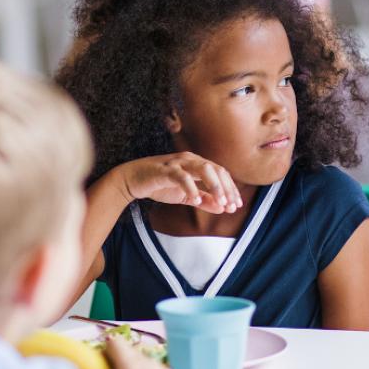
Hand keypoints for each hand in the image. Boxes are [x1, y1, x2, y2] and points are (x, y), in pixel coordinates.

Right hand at [114, 152, 242, 213]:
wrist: (132, 180)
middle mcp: (190, 159)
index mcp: (197, 164)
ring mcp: (177, 162)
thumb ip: (203, 200)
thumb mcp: (185, 196)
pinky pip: (182, 176)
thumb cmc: (160, 185)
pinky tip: (196, 200)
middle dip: (227, 189)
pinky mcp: (165, 169)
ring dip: (215, 186)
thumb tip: (222, 208)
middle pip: (216, 170)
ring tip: (221, 202)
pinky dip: (191, 188)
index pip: (221, 173)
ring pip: (203, 169)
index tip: (236, 205)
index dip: (231, 189)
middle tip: (232, 206)